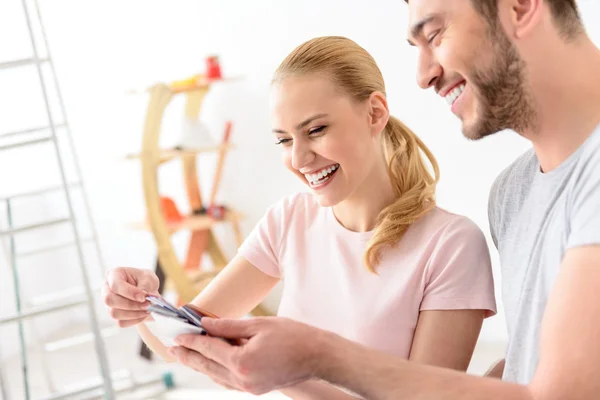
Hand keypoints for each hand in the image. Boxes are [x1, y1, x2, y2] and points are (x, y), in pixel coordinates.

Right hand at [102, 267, 159, 326]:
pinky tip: (143, 314)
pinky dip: (134, 320)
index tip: (143, 297)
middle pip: (110, 300)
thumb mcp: (148, 277)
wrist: (147, 292)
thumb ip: (145, 285)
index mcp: (114, 275)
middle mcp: (107, 289)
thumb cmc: (145, 281)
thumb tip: (144, 295)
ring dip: (134, 313)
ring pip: (114, 313)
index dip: (129, 292)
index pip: (115, 285)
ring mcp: (109, 304)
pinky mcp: (114, 315)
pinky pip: (120, 322)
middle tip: (147, 304)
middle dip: (131, 305)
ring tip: (148, 309)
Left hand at [169, 317, 324, 394]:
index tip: (178, 335)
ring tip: (186, 355)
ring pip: (216, 376)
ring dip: (200, 365)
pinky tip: (210, 364)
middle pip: (208, 366)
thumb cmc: (293, 336)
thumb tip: (207, 325)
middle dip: (189, 356)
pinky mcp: (255, 389)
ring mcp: (249, 387)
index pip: (209, 349)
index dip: (192, 341)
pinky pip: (228, 381)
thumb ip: (229, 326)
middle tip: (173, 348)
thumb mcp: (259, 325)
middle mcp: (242, 378)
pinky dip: (216, 371)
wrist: (317, 356)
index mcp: (242, 361)